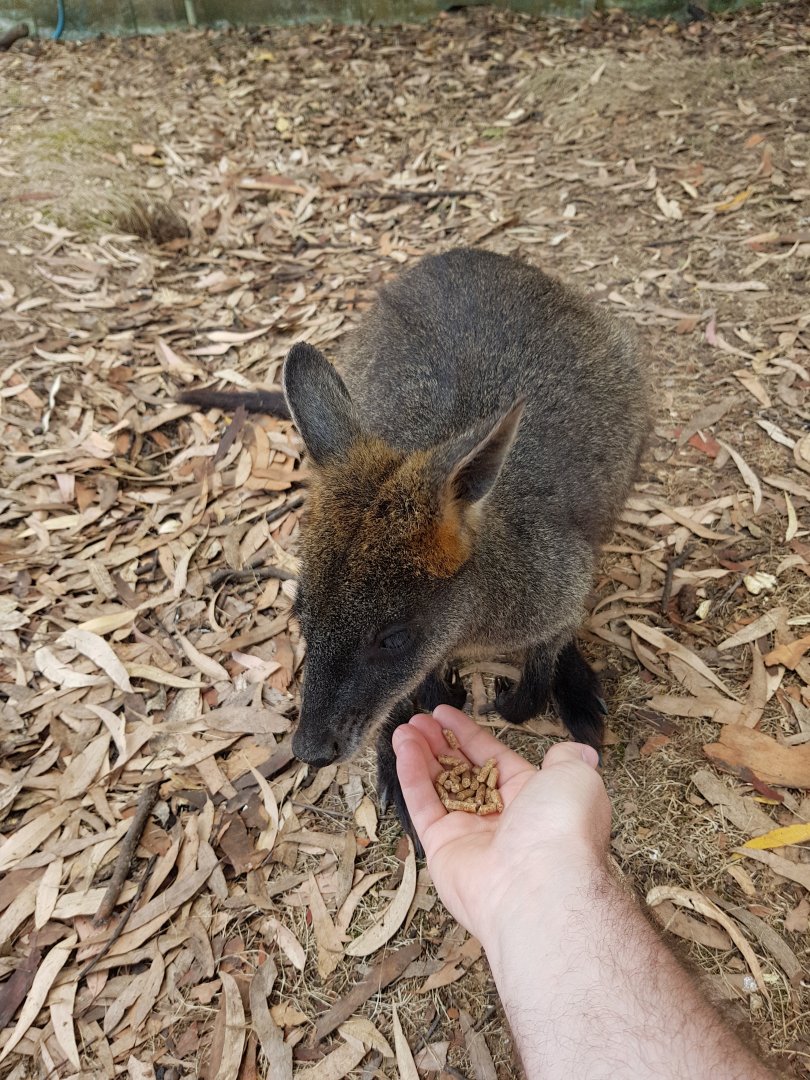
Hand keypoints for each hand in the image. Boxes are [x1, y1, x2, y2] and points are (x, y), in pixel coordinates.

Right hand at [392, 705, 610, 943]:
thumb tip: (579, 750)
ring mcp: (470, 835)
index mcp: (533, 798)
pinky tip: (403, 748)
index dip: (469, 735)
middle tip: (420, 720)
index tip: (445, 715)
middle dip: (441, 744)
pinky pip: (424, 806)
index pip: (494, 759)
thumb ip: (567, 757)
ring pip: (439, 787)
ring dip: (421, 755)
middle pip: (463, 772)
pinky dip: (412, 777)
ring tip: (404, 729)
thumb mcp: (576, 777)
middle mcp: (501, 818)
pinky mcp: (443, 849)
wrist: (539, 885)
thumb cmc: (561, 827)